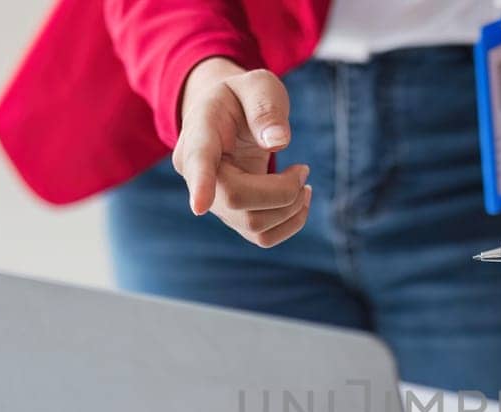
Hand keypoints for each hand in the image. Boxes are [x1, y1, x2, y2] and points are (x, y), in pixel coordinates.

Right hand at [173, 58, 311, 246]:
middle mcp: (197, 174)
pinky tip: (299, 199)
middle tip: (303, 169)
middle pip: (236, 199)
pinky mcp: (233, 216)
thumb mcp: (257, 86)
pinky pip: (263, 237)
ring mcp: (213, 200)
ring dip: (291, 208)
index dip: (201, 184)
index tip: (199, 206)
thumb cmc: (243, 98)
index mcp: (199, 133)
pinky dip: (290, 223)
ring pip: (253, 224)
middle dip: (282, 190)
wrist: (229, 116)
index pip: (198, 161)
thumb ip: (265, 108)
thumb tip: (277, 143)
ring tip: (302, 180)